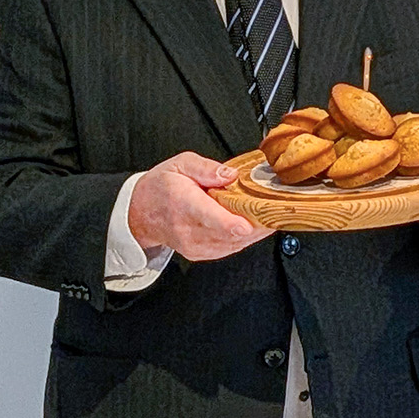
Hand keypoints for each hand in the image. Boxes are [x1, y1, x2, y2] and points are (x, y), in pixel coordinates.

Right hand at [129, 152, 273, 260]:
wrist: (140, 213)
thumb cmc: (161, 187)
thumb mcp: (180, 164)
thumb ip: (206, 168)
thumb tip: (229, 174)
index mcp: (184, 204)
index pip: (210, 218)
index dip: (232, 223)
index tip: (249, 224)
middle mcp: (188, 229)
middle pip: (229, 233)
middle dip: (257, 224)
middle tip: (278, 211)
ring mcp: (195, 245)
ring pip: (233, 244)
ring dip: (256, 233)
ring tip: (274, 217)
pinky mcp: (201, 253)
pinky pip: (229, 249)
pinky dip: (246, 239)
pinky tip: (258, 227)